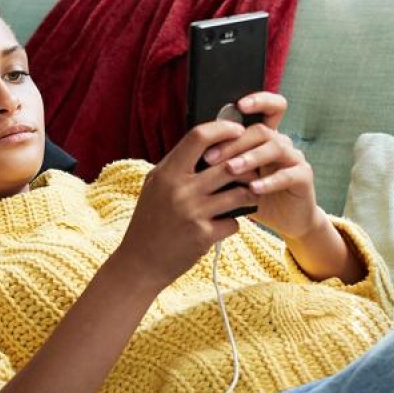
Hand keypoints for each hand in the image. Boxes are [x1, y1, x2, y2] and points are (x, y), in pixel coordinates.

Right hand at [112, 120, 252, 289]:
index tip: (238, 131)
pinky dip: (235, 222)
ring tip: (247, 196)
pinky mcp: (203, 235)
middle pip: (228, 165)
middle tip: (254, 169)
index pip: (198, 137)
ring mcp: (193, 212)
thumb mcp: (155, 187)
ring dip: (248, 195)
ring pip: (239, 194)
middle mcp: (179, 189)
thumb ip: (177, 168)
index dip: (223, 129)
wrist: (139, 263)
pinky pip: (234, 222)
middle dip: (247, 166)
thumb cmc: (149, 222)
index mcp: (166, 173)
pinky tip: (225, 225)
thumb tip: (207, 147)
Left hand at [198, 92, 324, 242]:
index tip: (239, 105)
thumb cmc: (254, 194)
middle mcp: (281, 142)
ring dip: (250, 157)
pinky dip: (269, 181)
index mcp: (266, 137)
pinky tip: (254, 188)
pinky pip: (288, 174)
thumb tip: (196, 149)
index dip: (259, 100)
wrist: (284, 219)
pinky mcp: (303, 178)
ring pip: (275, 147)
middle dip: (235, 142)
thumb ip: (225, 158)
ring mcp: (294, 158)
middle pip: (262, 130)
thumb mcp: (237, 175)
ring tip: (230, 169)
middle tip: (211, 157)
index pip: (270, 108)